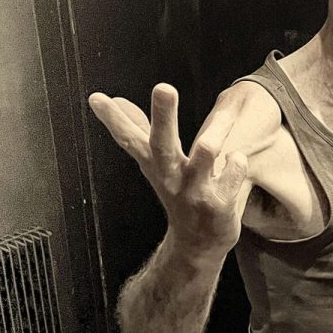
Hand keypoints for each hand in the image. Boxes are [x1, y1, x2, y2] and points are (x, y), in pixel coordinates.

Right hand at [88, 83, 250, 259]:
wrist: (197, 244)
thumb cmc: (177, 194)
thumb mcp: (154, 163)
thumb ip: (136, 128)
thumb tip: (110, 98)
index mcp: (154, 164)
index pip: (129, 139)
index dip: (112, 119)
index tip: (95, 97)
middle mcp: (171, 176)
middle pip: (162, 143)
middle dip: (163, 115)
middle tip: (164, 87)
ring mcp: (194, 191)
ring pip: (205, 154)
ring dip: (216, 131)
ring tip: (227, 111)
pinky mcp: (218, 205)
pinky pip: (232, 174)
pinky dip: (237, 162)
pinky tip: (237, 159)